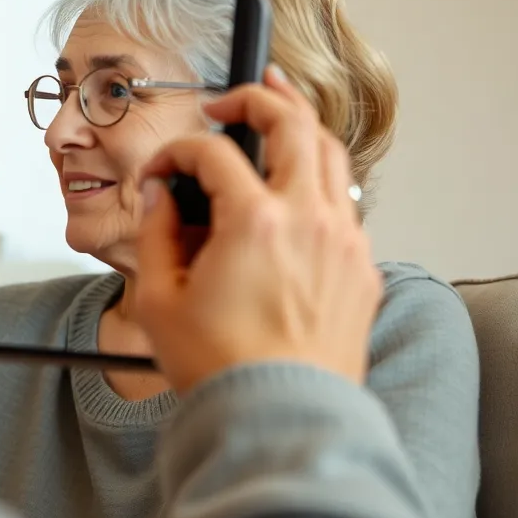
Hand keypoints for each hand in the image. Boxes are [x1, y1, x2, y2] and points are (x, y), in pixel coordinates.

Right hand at [133, 66, 381, 393]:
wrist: (281, 419)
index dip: (176, 153)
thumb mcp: (160, 300)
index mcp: (256, 223)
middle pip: (294, 123)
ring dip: (301, 127)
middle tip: (232, 99)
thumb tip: (160, 197)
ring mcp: (344, 243)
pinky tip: (298, 189)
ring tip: (280, 110)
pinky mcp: (362, 270)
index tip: (160, 175)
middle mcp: (310, 221)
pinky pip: (346, 204)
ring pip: (332, 156)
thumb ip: (155, 232)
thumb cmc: (225, 371)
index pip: (212, 154)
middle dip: (260, 98)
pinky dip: (320, 181)